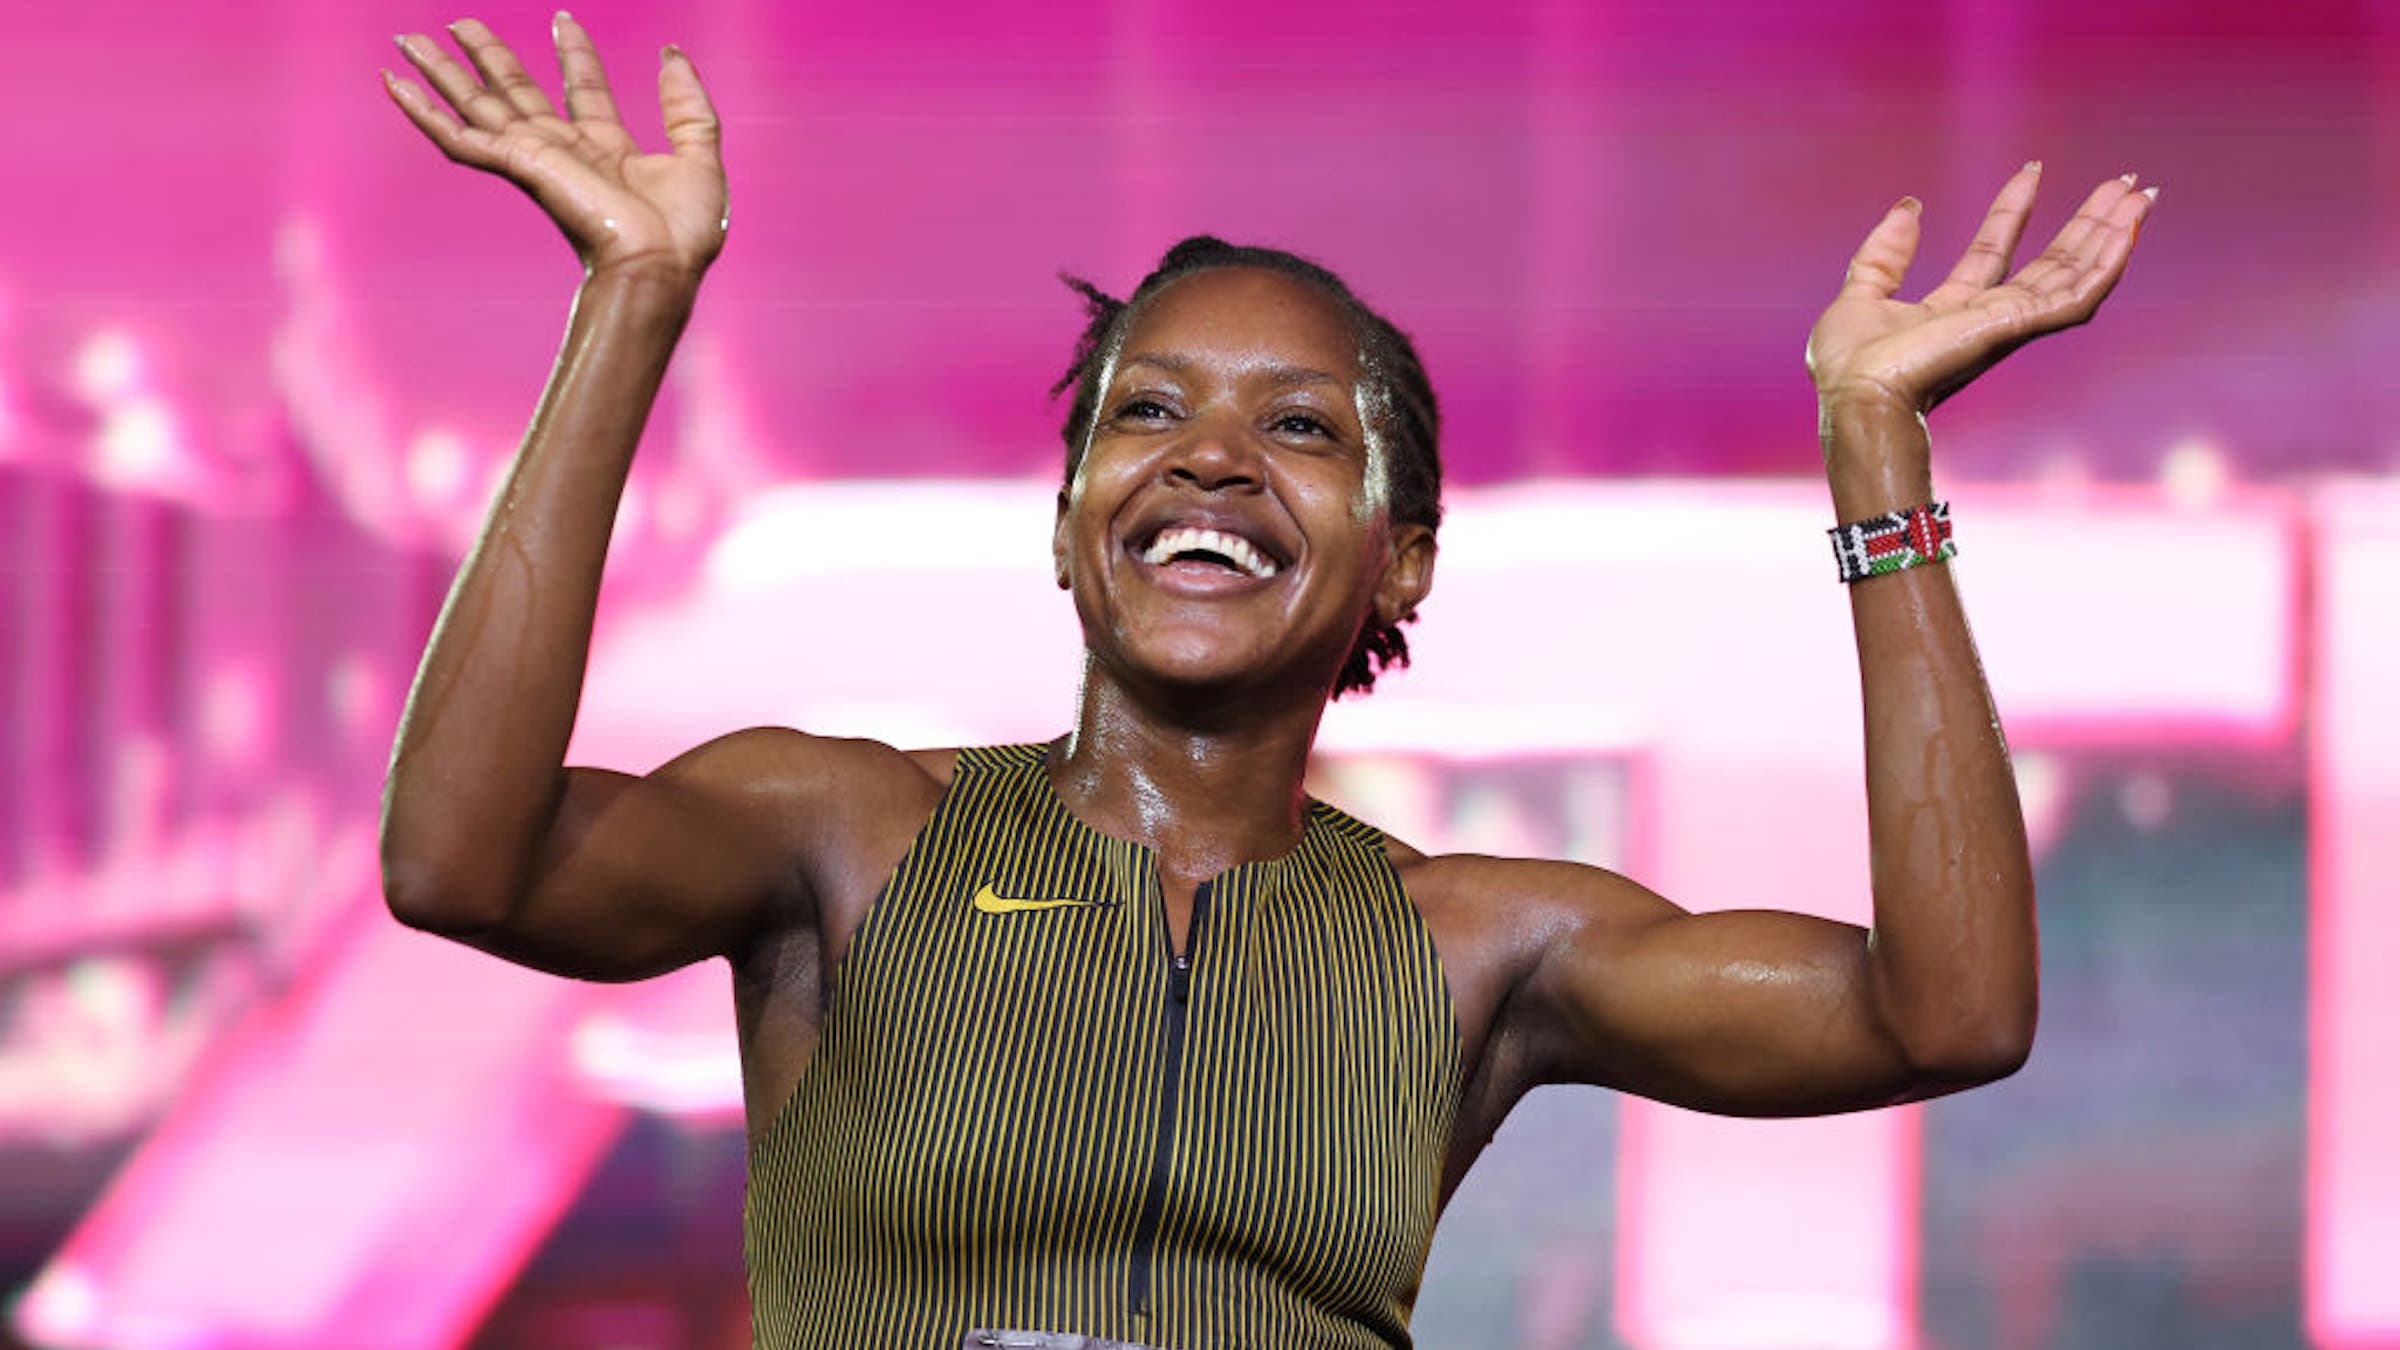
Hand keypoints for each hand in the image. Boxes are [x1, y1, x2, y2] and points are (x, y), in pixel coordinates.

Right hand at [385, 15, 726, 283]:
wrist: (661, 265)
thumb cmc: (684, 233)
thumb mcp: (701, 154)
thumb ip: (688, 104)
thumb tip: (673, 54)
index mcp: (607, 150)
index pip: (583, 89)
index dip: (575, 54)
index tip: (564, 20)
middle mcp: (565, 152)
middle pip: (515, 91)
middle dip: (488, 55)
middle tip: (460, 21)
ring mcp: (537, 158)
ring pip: (477, 105)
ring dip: (442, 72)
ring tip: (410, 40)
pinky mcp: (518, 166)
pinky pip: (459, 136)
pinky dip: (422, 112)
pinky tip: (393, 84)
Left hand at [1805, 164, 2154, 418]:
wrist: (1856, 397)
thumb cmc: (1849, 367)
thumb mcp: (1858, 293)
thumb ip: (1884, 253)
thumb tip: (1910, 205)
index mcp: (1948, 312)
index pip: (1991, 254)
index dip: (2012, 211)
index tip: (2032, 171)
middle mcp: (1986, 319)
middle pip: (2049, 264)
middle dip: (2085, 223)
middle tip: (2120, 182)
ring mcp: (2007, 325)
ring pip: (2073, 274)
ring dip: (2109, 234)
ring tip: (2139, 193)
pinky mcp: (2019, 328)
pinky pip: (2076, 296)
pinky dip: (2107, 264)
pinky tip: (2129, 231)